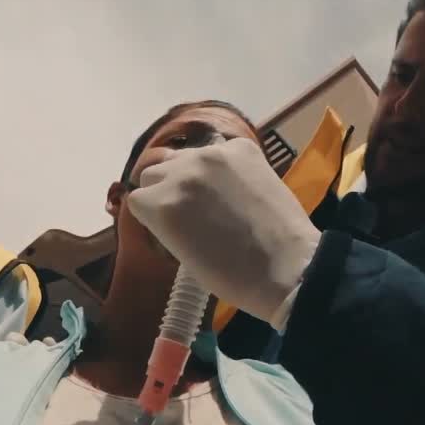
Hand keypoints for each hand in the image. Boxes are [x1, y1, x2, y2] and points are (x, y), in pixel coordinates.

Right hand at [128, 137, 319, 330]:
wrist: (288, 267)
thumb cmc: (231, 276)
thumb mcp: (181, 253)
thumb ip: (166, 221)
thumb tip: (168, 206)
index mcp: (160, 204)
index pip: (136, 198)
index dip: (152, 213)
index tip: (168, 224)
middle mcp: (180, 172)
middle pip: (154, 171)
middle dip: (165, 189)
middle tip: (188, 209)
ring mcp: (213, 155)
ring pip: (183, 156)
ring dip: (190, 173)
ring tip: (213, 194)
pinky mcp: (243, 148)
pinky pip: (220, 150)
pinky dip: (224, 166)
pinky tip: (239, 185)